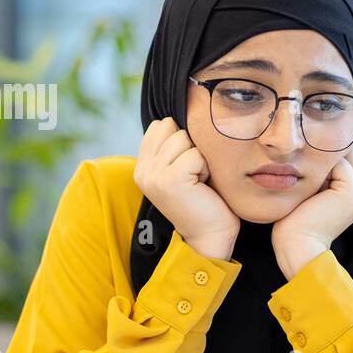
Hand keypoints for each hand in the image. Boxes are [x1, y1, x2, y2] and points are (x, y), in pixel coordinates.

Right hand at [134, 117, 239, 259]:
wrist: (210, 236)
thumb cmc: (205, 201)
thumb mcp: (182, 169)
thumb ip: (173, 147)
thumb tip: (178, 115)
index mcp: (143, 166)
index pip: (161, 125)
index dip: (183, 140)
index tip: (189, 167)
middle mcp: (143, 170)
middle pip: (173, 128)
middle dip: (193, 147)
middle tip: (196, 175)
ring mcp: (153, 175)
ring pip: (184, 138)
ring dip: (201, 158)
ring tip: (200, 181)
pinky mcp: (170, 179)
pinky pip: (195, 153)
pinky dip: (206, 167)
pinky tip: (203, 186)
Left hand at [272, 139, 352, 278]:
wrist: (297, 245)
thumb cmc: (297, 221)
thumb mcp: (313, 191)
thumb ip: (322, 173)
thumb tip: (316, 147)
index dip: (336, 150)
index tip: (312, 152)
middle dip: (334, 147)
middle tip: (309, 151)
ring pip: (349, 152)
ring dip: (326, 154)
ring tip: (306, 166)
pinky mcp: (351, 190)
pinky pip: (339, 162)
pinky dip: (321, 163)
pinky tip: (306, 175)